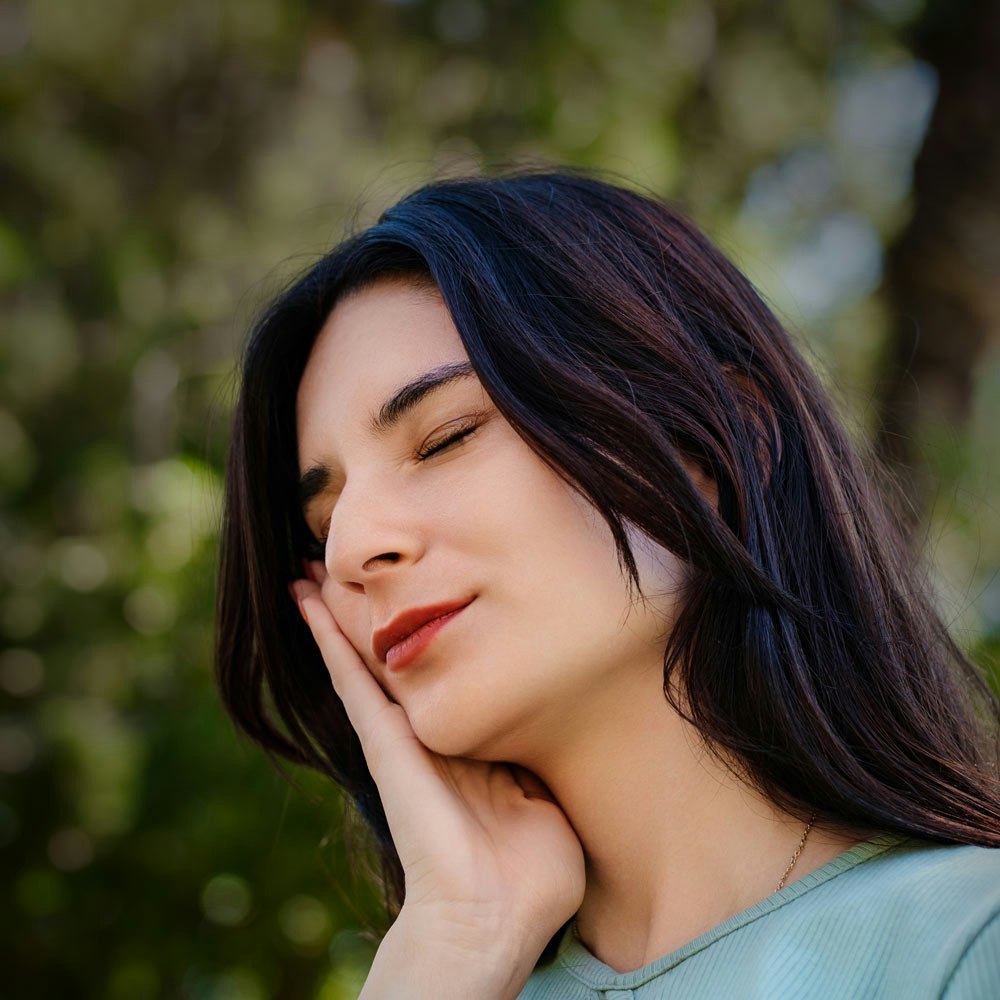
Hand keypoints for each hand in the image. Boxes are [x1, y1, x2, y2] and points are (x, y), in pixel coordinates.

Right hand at [289, 566, 585, 961]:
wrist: (495, 919)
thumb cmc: (531, 873)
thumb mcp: (548, 799)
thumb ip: (541, 762)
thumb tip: (555, 729)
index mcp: (468, 746)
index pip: (441, 679)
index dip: (426, 641)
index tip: (420, 595)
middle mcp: (428, 736)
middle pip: (392, 661)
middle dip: (367, 617)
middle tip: (339, 570)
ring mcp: (400, 738)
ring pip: (362, 662)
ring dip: (336, 617)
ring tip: (309, 573)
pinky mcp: (384, 745)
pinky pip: (351, 682)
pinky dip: (327, 640)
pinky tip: (307, 602)